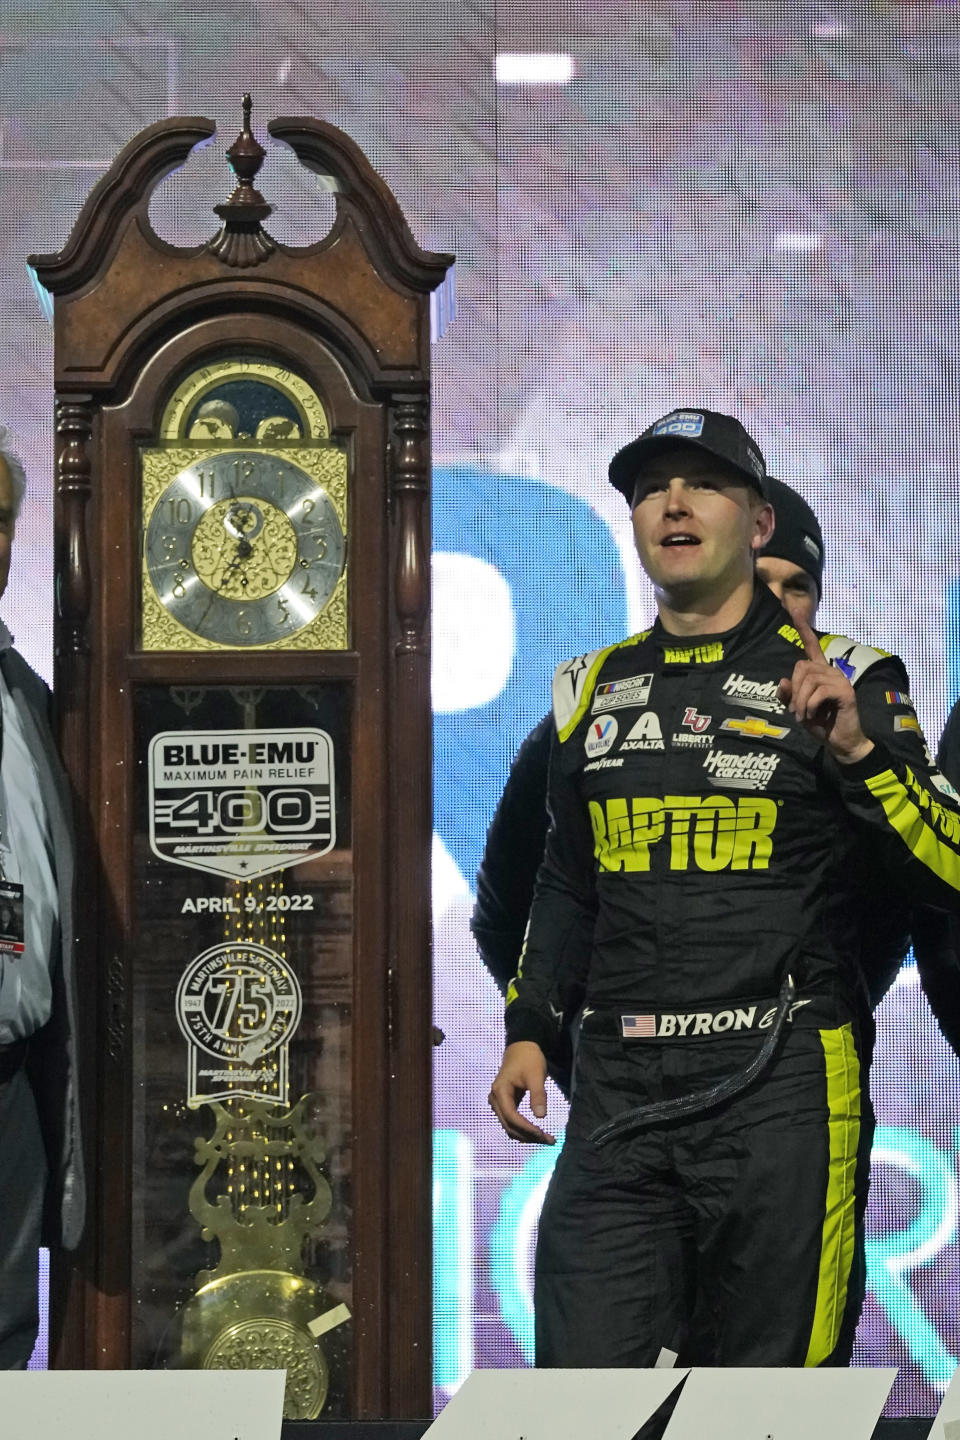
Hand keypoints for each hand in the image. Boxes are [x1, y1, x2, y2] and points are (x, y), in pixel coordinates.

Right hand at [488, 1041, 555, 1143]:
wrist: (521, 1048)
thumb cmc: (529, 1059)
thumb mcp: (536, 1075)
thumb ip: (538, 1095)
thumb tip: (540, 1117)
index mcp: (500, 1091)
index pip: (512, 1117)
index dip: (527, 1128)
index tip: (543, 1134)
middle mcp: (495, 1099)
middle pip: (509, 1125)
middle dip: (529, 1136)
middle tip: (549, 1140)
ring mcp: (498, 1103)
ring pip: (510, 1126)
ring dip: (526, 1135)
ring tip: (546, 1139)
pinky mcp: (504, 1104)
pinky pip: (511, 1121)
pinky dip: (523, 1129)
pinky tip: (537, 1132)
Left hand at [777, 617, 873, 763]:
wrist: (840, 742)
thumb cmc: (820, 724)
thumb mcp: (797, 709)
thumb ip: (788, 695)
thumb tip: (783, 680)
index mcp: (820, 673)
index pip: (812, 647)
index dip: (804, 629)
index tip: (795, 610)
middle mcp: (831, 671)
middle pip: (801, 667)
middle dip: (794, 691)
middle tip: (797, 711)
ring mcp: (840, 680)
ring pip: (808, 680)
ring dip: (800, 702)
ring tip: (804, 716)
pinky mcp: (845, 691)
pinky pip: (818, 692)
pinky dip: (809, 706)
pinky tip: (813, 716)